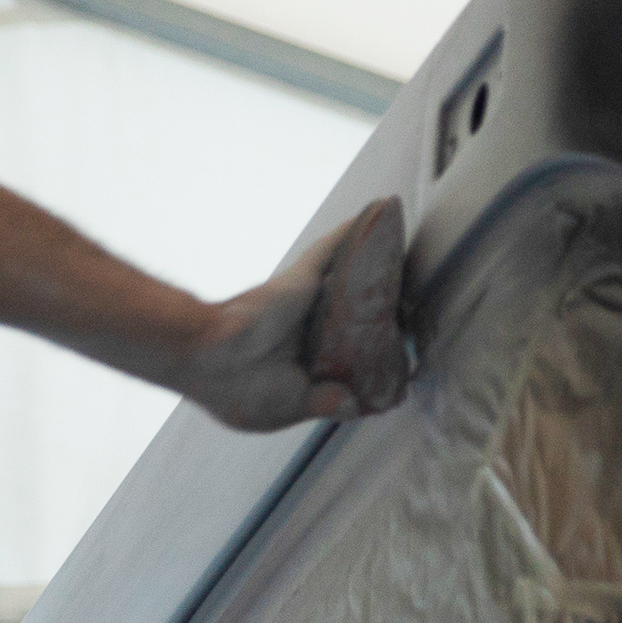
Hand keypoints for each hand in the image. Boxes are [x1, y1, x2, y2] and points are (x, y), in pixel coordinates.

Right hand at [180, 198, 410, 431]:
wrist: (209, 356)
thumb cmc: (238, 388)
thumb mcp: (286, 408)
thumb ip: (322, 404)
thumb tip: (354, 405)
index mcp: (297, 368)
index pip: (343, 363)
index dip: (370, 364)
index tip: (399, 370)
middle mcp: (305, 333)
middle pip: (352, 320)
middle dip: (380, 317)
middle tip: (412, 314)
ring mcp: (306, 304)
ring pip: (350, 283)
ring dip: (374, 270)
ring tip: (403, 261)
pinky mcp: (303, 278)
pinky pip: (334, 251)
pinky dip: (355, 233)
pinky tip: (379, 214)